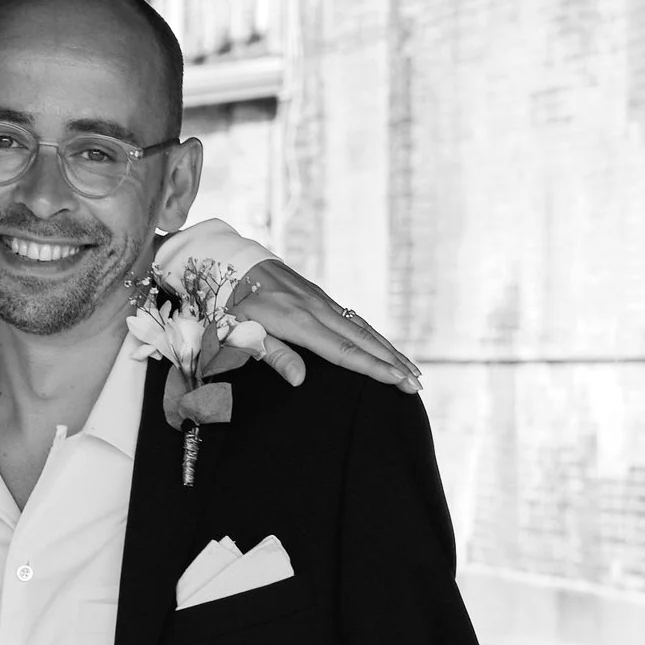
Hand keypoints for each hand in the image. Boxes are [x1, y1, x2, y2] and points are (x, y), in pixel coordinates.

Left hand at [225, 258, 420, 393]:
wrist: (226, 260)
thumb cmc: (226, 303)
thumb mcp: (237, 332)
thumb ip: (271, 354)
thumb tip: (300, 380)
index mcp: (297, 321)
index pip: (344, 351)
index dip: (373, 368)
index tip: (399, 381)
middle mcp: (315, 308)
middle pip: (363, 339)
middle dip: (393, 362)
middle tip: (418, 384)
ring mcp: (319, 300)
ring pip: (362, 327)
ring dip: (389, 349)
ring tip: (411, 369)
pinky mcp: (318, 295)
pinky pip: (353, 318)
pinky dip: (373, 335)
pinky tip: (384, 347)